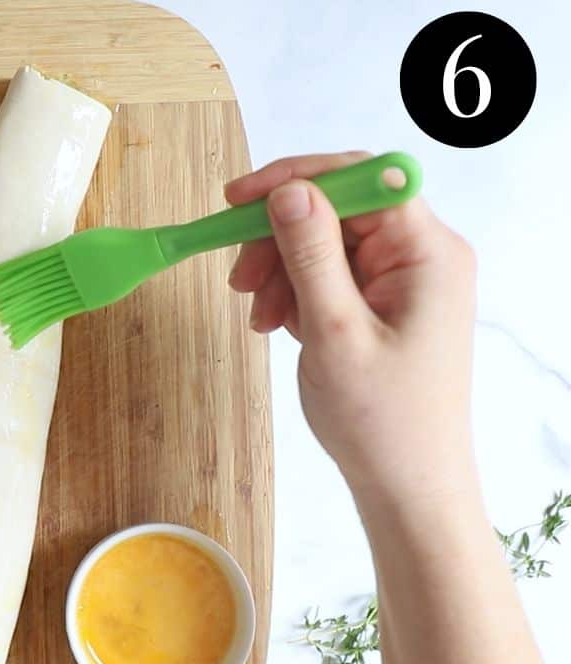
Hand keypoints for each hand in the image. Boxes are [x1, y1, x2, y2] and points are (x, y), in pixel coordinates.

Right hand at [225, 152, 477, 508]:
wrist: (405, 484)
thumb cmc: (382, 421)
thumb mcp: (336, 333)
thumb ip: (311, 255)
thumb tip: (288, 190)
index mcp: (427, 252)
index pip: (360, 179)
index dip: (296, 179)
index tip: (237, 201)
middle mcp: (422, 254)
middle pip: (337, 209)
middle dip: (280, 236)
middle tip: (238, 277)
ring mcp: (403, 279)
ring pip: (325, 241)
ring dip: (281, 269)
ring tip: (259, 317)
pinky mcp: (383, 302)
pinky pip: (329, 273)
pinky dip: (294, 291)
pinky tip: (278, 324)